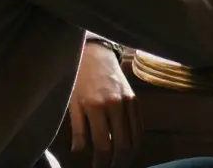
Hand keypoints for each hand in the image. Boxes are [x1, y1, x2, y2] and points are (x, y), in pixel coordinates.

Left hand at [68, 42, 140, 167]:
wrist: (96, 55)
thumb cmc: (79, 79)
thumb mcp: (73, 103)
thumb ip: (78, 129)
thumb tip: (78, 151)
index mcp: (97, 108)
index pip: (103, 145)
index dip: (102, 163)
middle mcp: (116, 106)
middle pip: (123, 146)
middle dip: (118, 163)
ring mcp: (128, 103)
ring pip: (135, 138)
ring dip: (130, 156)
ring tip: (121, 164)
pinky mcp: (135, 100)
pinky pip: (139, 126)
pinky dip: (137, 141)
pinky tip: (130, 150)